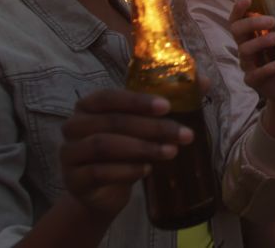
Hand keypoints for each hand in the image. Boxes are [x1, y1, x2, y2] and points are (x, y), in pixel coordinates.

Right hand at [59, 89, 194, 218]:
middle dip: (152, 128)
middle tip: (184, 134)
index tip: (167, 106)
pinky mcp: (73, 179)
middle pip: (113, 122)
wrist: (102, 192)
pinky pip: (98, 172)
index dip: (137, 100)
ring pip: (104, 146)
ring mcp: (70, 153)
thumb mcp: (144, 125)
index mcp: (89, 105)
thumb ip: (169, 101)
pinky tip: (147, 170)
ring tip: (171, 152)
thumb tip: (204, 81)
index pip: (109, 97)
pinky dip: (126, 171)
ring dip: (142, 148)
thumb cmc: (124, 150)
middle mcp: (75, 125)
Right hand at [228, 0, 274, 104]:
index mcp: (251, 36)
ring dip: (262, 41)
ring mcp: (247, 64)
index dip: (238, 9)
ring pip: (245, 50)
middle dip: (252, 22)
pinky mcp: (252, 80)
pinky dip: (269, 67)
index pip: (237, 20)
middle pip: (236, 30)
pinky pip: (256, 73)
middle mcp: (245, 48)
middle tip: (272, 20)